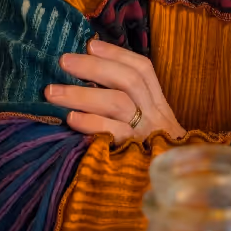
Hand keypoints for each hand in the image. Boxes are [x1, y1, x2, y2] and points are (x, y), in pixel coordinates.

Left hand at [45, 39, 184, 143]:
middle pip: (128, 81)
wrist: (178, 185)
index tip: (91, 44)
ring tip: (52, 92)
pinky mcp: (135, 156)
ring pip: (118, 103)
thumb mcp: (151, 122)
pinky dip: (91, 123)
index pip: (142, 69)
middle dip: (94, 67)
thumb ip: (131, 101)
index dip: (117, 54)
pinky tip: (71, 119)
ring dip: (83, 93)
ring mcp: (146, 134)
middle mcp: (156, 114)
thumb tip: (91, 75)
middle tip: (64, 61)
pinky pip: (113, 134)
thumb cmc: (154, 151)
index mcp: (158, 102)